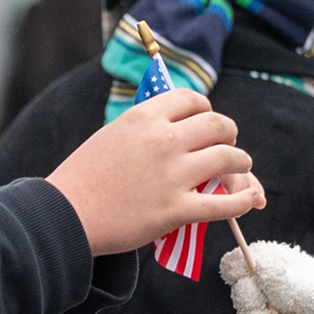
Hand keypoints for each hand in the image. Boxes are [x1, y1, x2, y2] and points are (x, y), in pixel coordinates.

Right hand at [47, 89, 263, 253]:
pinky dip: (243, 200)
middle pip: (218, 125)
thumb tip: (175, 130)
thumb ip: (146, 129)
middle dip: (230, 134)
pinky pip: (225, 203)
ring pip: (229, 158)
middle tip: (230, 146)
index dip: (207, 109)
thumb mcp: (113, 135)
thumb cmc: (83, 177)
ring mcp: (173, 175)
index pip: (193, 99)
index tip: (207, 121)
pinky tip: (248, 200)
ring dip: (242, 163)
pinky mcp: (177, 210)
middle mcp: (163, 140)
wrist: (65, 214)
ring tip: (242, 170)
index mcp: (145, 116)